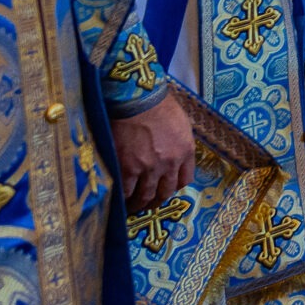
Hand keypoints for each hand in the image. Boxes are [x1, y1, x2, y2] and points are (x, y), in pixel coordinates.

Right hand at [112, 93, 194, 210]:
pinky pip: (126, 191)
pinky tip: (119, 201)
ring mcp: (149, 168)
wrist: (136, 98)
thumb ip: (179, 142)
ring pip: (145, 196)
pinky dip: (123, 199)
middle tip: (148, 203)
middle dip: (156, 200)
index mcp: (185, 151)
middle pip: (165, 192)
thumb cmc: (157, 103)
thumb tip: (171, 154)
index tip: (165, 188)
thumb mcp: (180, 123)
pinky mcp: (127, 168)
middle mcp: (170, 164)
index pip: (184, 180)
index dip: (173, 187)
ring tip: (132, 207)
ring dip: (139, 204)